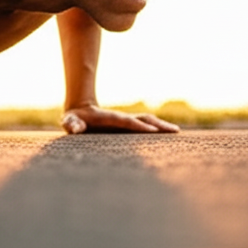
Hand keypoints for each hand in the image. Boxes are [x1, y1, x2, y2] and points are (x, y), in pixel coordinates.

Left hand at [61, 104, 179, 134]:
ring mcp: (127, 122)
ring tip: (177, 132)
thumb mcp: (69, 122)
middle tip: (174, 131)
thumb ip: (71, 124)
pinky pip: (146, 127)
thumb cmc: (74, 120)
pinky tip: (169, 136)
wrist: (81, 111)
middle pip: (143, 119)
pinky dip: (158, 129)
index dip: (139, 127)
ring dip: (162, 126)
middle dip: (158, 125)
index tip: (153, 132)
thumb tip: (76, 130)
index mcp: (110, 119)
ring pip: (148, 121)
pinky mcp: (129, 126)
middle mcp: (122, 119)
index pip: (128, 123)